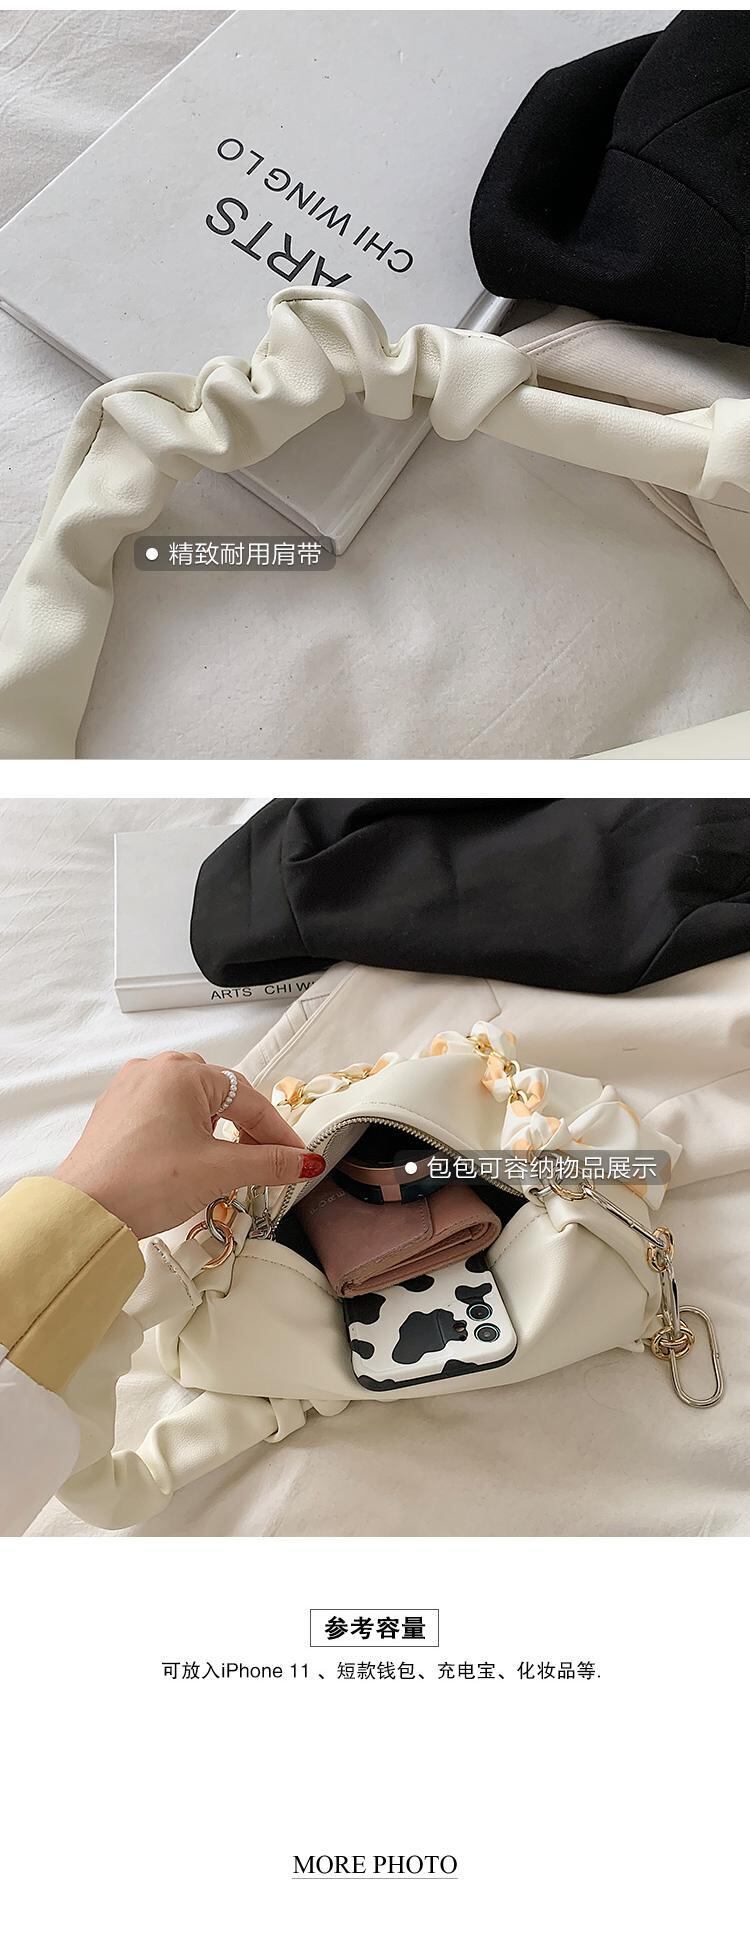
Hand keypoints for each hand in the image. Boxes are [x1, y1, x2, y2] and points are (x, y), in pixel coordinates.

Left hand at [53, 1051, 324, 1239]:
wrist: (86, 1211)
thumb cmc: (145, 1183)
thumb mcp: (219, 1171)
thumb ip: (268, 1163)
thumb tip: (302, 1161)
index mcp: (183, 1072)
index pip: (248, 1100)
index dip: (278, 1133)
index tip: (297, 1157)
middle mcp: (155, 1070)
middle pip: (221, 1095)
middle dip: (247, 1127)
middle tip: (266, 1161)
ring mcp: (131, 1088)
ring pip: (191, 1102)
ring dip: (215, 1127)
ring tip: (226, 1161)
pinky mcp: (116, 1111)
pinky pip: (163, 1112)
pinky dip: (185, 1130)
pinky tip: (189, 1158)